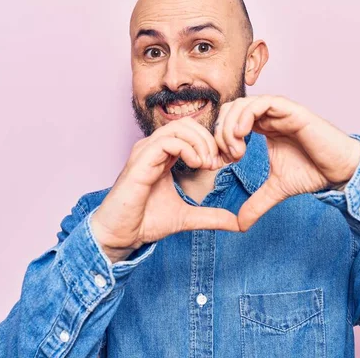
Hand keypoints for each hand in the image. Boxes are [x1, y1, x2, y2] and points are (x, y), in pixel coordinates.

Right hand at [91, 117, 237, 262]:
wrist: (121, 235)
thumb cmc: (145, 222)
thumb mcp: (188, 217)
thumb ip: (211, 216)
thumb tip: (237, 224)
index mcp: (163, 156)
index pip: (191, 132)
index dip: (211, 143)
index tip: (223, 163)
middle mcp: (153, 148)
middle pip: (188, 124)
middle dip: (209, 139)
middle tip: (219, 162)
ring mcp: (145, 152)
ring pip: (179, 127)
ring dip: (201, 142)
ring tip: (208, 163)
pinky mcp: (140, 161)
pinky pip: (168, 141)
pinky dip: (188, 149)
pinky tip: (197, 164)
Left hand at [214, 95, 359, 230]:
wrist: (339, 171)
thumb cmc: (313, 172)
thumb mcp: (276, 190)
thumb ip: (256, 203)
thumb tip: (240, 225)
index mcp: (263, 127)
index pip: (229, 121)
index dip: (218, 139)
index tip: (219, 163)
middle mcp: (269, 116)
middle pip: (230, 109)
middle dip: (220, 132)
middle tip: (225, 157)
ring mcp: (279, 111)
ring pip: (242, 104)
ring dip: (230, 126)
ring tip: (235, 150)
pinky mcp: (291, 110)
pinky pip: (261, 102)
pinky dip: (245, 116)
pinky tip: (242, 136)